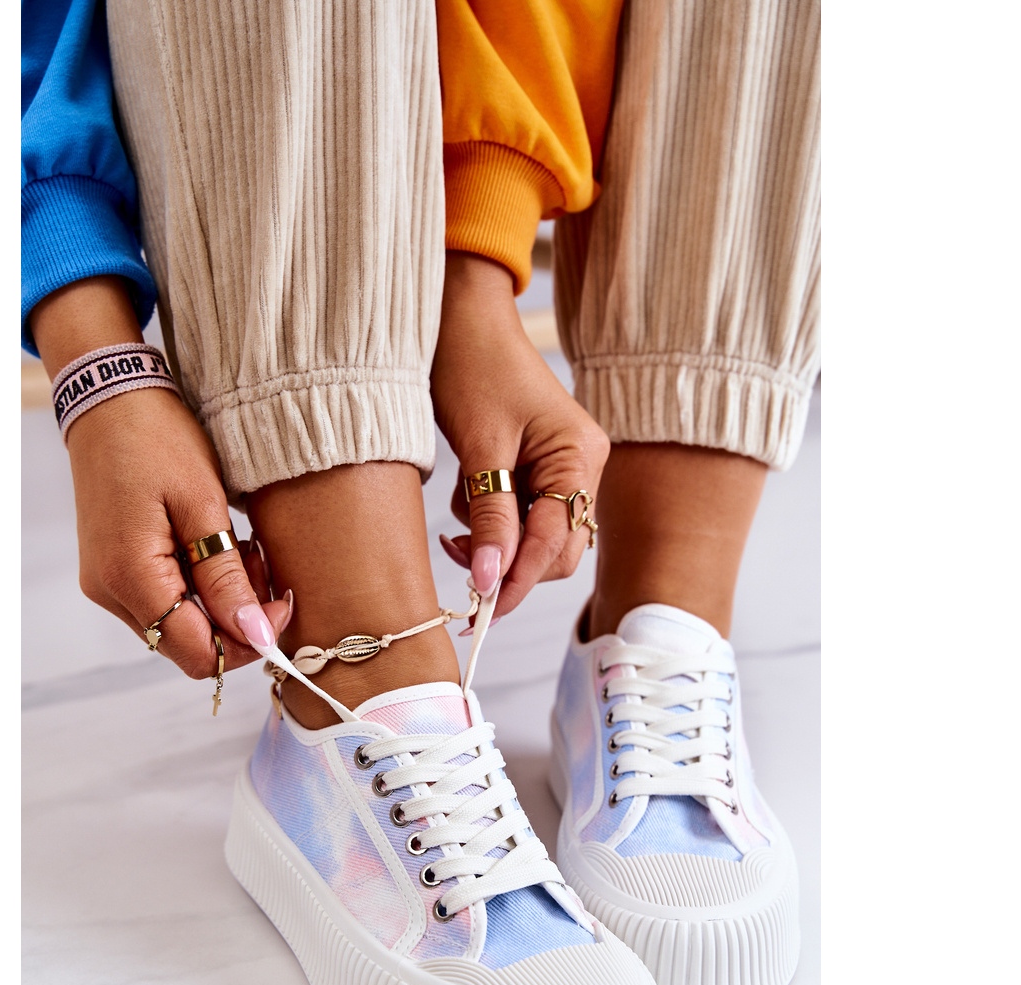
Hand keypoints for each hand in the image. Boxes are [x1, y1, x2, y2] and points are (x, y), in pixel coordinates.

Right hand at [30, 276, 288, 679]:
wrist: (110, 396)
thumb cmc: (157, 438)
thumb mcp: (204, 505)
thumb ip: (226, 578)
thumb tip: (255, 635)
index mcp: (130, 576)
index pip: (197, 654)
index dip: (247, 642)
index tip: (281, 604)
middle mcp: (109, 591)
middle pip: (188, 645)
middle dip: (236, 617)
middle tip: (259, 562)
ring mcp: (106, 583)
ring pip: (178, 625)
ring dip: (219, 600)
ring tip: (238, 546)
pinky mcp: (111, 570)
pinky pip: (164, 601)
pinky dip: (198, 586)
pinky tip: (214, 546)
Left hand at [430, 253, 609, 620]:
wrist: (460, 318)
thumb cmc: (473, 366)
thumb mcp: (479, 449)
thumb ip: (490, 518)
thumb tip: (489, 580)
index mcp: (580, 457)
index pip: (556, 542)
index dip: (519, 580)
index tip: (482, 610)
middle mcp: (582, 466)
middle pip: (554, 550)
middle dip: (507, 562)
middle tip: (459, 563)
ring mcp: (562, 468)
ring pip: (532, 536)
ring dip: (492, 536)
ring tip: (459, 505)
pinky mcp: (537, 467)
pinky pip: (518, 513)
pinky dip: (488, 514)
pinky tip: (467, 484)